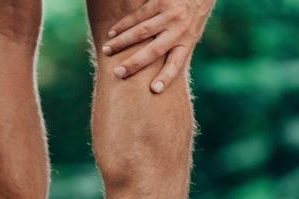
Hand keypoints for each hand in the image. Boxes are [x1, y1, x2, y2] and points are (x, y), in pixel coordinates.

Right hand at [101, 0, 215, 92]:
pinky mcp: (160, 1)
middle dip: (134, 63)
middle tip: (117, 73)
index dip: (165, 77)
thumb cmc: (192, 17)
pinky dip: (123, 25)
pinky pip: (138, 15)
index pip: (176, 64)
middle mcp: (179, 30)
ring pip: (141, 32)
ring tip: (106, 50)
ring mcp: (169, 15)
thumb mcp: (191, 35)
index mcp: (187, 42)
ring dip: (122, 42)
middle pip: (154, 51)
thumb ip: (177, 50)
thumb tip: (160, 76)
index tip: (154, 89)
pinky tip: (111, 32)